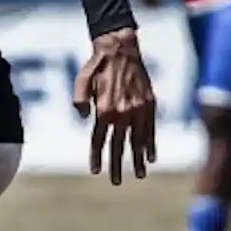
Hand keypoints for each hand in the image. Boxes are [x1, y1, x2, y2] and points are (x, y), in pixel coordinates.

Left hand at [73, 28, 157, 184]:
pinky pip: (151, 129)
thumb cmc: (96, 66)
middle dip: (117, 166)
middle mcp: (122, 112)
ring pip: (138, 140)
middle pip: (119, 145)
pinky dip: (151, 144)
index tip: (95, 171)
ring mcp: (138, 109)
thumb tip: (86, 120)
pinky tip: (151, 157)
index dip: (97, 157)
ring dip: (137, 160)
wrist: (120, 49)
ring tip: (139, 175)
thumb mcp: (81, 81)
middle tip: (116, 182)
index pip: (99, 140)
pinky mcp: (149, 104)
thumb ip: (80, 102)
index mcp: (104, 110)